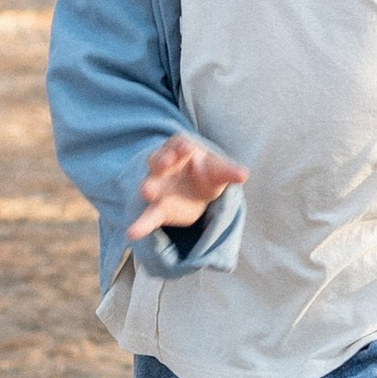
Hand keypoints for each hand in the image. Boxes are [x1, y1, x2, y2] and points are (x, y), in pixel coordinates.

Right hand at [126, 133, 248, 242]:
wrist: (196, 191)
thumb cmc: (206, 173)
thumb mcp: (219, 171)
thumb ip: (229, 172)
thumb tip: (244, 174)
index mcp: (181, 150)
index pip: (179, 144)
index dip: (181, 146)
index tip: (186, 147)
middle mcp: (164, 166)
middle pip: (158, 160)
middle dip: (161, 161)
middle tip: (164, 163)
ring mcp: (158, 187)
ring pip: (150, 185)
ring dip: (148, 187)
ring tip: (146, 192)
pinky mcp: (158, 208)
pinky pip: (148, 216)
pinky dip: (140, 224)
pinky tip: (132, 233)